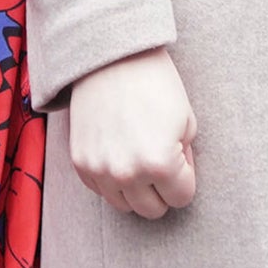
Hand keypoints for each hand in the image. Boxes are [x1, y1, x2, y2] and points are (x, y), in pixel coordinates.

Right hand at [66, 48, 196, 217]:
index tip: (180, 154)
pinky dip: (112, 179)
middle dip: (163, 189)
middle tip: (161, 158)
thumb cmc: (155, 84)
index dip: (186, 176)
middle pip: (153, 210)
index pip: (182, 198)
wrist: (111, 57)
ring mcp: (100, 170)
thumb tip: (174, 180)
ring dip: (136, 189)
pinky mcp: (80, 163)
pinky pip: (101, 190)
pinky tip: (119, 151)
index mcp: (160, 164)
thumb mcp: (187, 121)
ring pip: (125, 206)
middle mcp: (127, 174)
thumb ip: (184, 159)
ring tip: (139, 156)